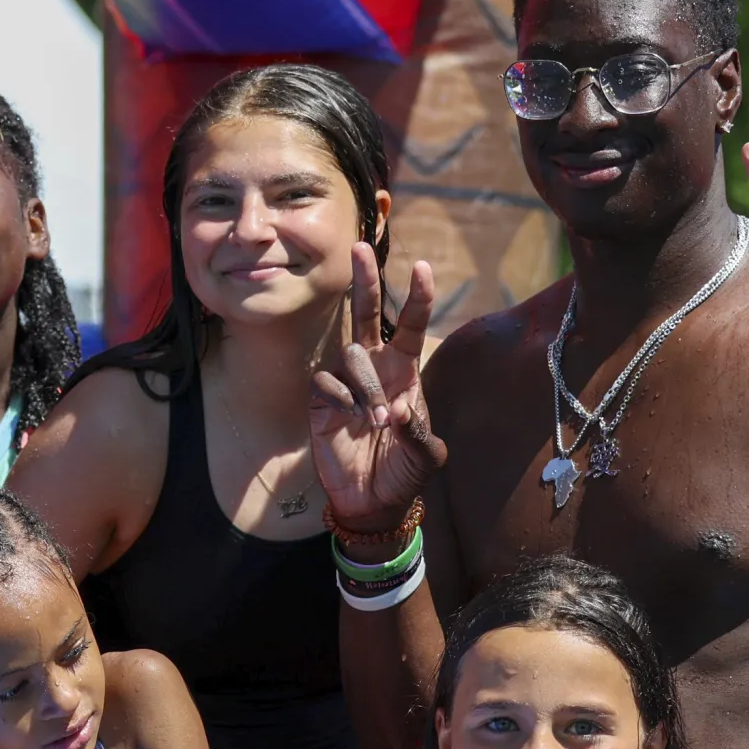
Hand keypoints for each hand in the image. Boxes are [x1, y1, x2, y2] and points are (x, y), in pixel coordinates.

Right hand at [310, 245, 445, 529]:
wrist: (372, 502)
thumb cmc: (404, 473)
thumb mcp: (426, 455)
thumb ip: (420, 432)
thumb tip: (400, 407)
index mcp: (405, 371)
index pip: (409, 325)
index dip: (416, 297)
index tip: (421, 267)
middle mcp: (374, 368)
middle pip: (366, 313)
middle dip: (366, 280)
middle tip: (360, 247)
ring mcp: (345, 381)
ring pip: (352, 355)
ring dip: (368, 385)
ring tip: (378, 421)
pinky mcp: (321, 399)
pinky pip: (327, 381)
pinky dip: (342, 397)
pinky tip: (349, 419)